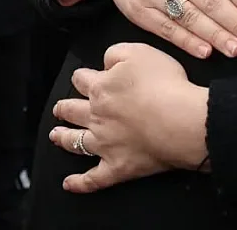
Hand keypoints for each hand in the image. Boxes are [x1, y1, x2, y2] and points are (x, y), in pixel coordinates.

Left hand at [50, 43, 208, 192]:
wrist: (181, 121)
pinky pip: (93, 179)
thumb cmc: (165, 85)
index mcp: (101, 88)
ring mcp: (105, 144)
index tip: (82, 77)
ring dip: (63, 138)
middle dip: (64, 108)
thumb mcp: (140, 52)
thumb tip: (105, 63)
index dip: (82, 77)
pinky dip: (79, 183)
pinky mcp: (117, 167)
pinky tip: (68, 184)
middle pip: (72, 111)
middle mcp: (97, 116)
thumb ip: (116, 54)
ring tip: (55, 135)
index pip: (82, 79)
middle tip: (60, 109)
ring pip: (75, 142)